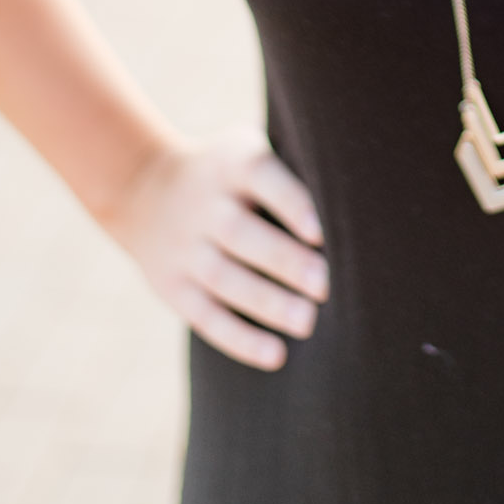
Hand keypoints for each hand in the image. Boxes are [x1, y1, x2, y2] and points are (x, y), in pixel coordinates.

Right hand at [103, 126, 329, 370]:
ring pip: (224, 279)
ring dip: (267, 304)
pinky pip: (205, 316)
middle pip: (242, 234)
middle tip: (326, 285)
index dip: (290, 203)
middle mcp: (204, 204)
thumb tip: (360, 196)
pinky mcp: (172, 286)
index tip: (321, 232)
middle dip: (285, 261)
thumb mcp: (246, 148)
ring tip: (308, 322)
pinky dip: (239, 339)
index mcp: (231, 163)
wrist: (144, 187)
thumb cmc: (229, 172)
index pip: (260, 176)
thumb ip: (291, 166)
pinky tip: (275, 355)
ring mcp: (184, 247)